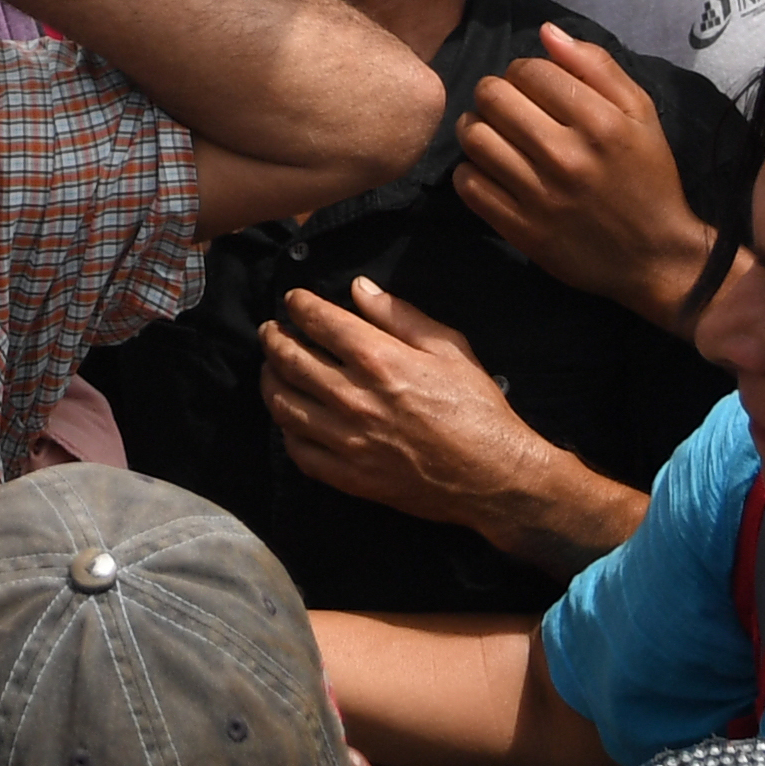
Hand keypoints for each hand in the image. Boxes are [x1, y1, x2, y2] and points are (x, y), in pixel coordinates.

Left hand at [259, 280, 564, 533]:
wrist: (494, 476)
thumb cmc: (478, 408)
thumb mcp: (449, 347)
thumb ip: (399, 314)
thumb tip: (359, 288)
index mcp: (380, 360)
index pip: (319, 322)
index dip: (298, 305)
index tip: (292, 300)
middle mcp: (355, 398)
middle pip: (291, 360)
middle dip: (274, 339)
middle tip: (270, 331)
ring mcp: (348, 441)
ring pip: (285, 406)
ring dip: (271, 381)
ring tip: (272, 370)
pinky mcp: (349, 477)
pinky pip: (299, 451)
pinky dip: (286, 430)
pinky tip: (290, 418)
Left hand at [449, 28, 711, 328]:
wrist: (655, 256)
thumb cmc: (649, 177)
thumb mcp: (642, 113)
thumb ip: (596, 65)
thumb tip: (546, 32)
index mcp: (599, 122)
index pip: (528, 70)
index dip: (524, 70)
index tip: (534, 87)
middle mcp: (566, 157)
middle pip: (493, 98)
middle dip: (496, 93)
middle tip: (509, 107)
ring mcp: (540, 196)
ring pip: (473, 138)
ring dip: (476, 127)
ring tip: (494, 133)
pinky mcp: (520, 230)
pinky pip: (469, 184)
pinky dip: (470, 170)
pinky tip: (491, 169)